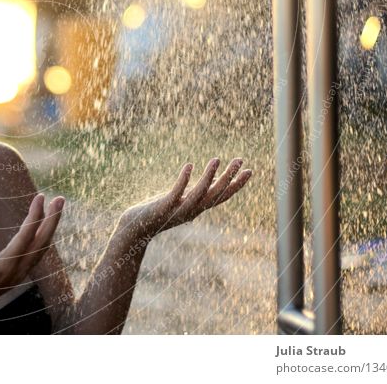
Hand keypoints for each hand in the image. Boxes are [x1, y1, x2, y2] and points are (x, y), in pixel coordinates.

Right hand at [0, 193, 64, 317]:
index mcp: (7, 264)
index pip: (27, 235)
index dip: (35, 214)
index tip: (40, 196)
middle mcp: (19, 269)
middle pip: (42, 241)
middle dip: (52, 219)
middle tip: (60, 198)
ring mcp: (22, 273)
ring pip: (43, 247)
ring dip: (50, 227)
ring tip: (55, 207)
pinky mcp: (20, 274)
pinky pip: (38, 253)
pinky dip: (44, 237)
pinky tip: (44, 227)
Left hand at [121, 158, 251, 240]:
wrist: (137, 228)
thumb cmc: (158, 213)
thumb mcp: (181, 202)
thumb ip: (194, 195)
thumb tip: (209, 186)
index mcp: (198, 208)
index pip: (222, 196)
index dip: (236, 185)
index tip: (250, 171)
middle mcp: (192, 210)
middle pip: (215, 193)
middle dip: (229, 177)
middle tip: (240, 160)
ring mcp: (179, 209)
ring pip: (199, 193)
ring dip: (209, 176)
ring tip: (216, 158)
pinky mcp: (165, 206)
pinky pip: (177, 192)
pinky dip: (184, 180)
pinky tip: (189, 166)